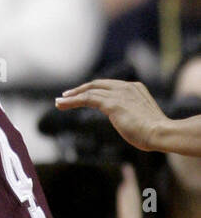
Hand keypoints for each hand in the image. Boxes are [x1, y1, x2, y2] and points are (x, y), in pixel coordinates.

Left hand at [56, 80, 170, 152]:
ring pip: (90, 91)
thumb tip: (127, 122)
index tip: (81, 94)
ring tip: (58, 102)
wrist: (159, 132)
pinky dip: (72, 101)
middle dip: (80, 90)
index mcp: (135, 88)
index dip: (93, 89)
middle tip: (65, 96)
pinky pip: (87, 99)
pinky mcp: (112, 104)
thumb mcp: (141, 118)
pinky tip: (61, 104)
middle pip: (97, 84)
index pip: (109, 85)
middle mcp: (126, 87)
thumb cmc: (153, 132)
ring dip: (72, 96)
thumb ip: (131, 115)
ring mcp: (119, 94)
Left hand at [67, 165, 162, 217]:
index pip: (117, 209)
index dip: (117, 195)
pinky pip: (129, 213)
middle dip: (124, 186)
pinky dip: (128, 199)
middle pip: (124, 203)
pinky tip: (126, 186)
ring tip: (125, 170)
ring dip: (128, 187)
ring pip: (129, 203)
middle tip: (121, 168)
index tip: (114, 180)